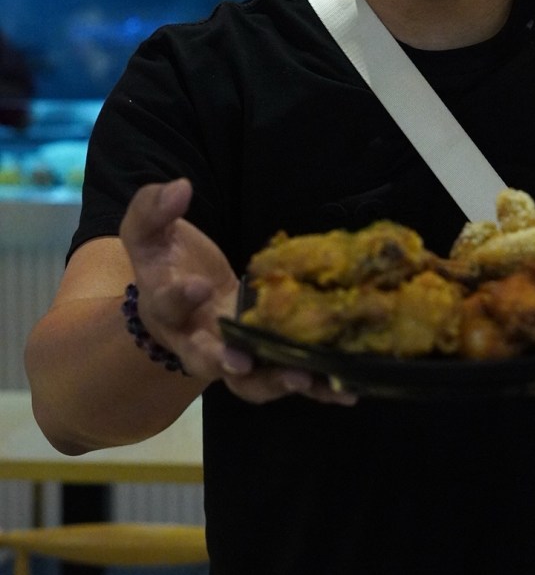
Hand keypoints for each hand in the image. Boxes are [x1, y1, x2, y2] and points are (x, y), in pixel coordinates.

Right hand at [119, 178, 355, 406]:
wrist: (181, 294)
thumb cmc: (168, 261)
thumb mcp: (149, 231)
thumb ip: (154, 209)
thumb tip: (180, 188)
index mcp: (165, 308)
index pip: (167, 304)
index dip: (180, 297)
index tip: (199, 285)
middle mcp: (196, 340)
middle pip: (206, 361)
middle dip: (226, 362)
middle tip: (243, 360)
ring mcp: (233, 355)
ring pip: (250, 381)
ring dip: (277, 382)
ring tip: (306, 378)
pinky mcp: (265, 358)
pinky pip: (287, 377)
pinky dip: (316, 386)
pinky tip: (345, 387)